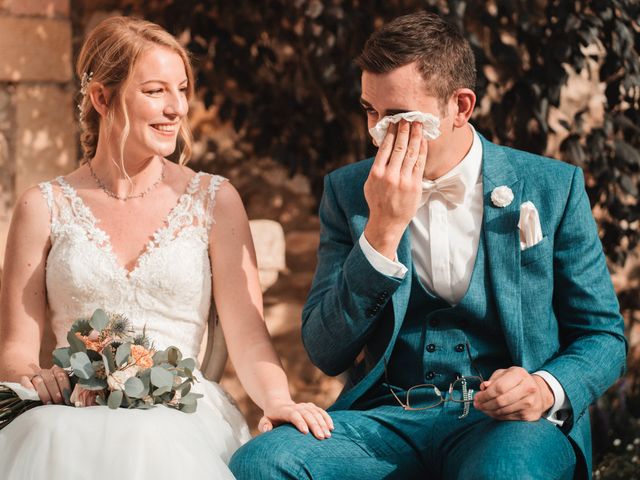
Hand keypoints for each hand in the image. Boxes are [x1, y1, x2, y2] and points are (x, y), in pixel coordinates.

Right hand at [19, 365, 70, 404]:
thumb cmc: (51, 388)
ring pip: (39, 381)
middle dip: (56, 393)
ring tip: (48, 404)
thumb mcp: (59, 386)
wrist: (33, 380)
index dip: (65, 388)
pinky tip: (33, 393)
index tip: (68, 399)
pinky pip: (25, 381)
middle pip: (51, 380)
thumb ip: (66, 390)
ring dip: (44, 393)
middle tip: (59, 403)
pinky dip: (28, 387)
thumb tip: (76, 400)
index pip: (62, 376)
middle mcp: (46, 372)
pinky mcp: (24, 379)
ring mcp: (34, 375)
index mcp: (56, 371)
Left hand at [259, 400, 333, 439]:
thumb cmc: (272, 416)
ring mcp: (304, 406)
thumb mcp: (265, 420)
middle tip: (320, 437)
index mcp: (284, 410)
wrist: (278, 403)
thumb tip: (267, 429)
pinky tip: (331, 427)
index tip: (305, 432)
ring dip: (322, 423)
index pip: (293, 414)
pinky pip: (320, 411)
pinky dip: (326, 418)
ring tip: (327, 435)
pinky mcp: (310, 406)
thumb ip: (264, 425)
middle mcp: (296, 406)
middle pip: (307, 413)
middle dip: (315, 425)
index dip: (300, 421)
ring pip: (315, 412)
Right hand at [363, 120, 427, 258]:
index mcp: (376, 173)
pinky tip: (423, 141)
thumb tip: (384, 149)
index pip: (385, 147)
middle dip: (405, 130)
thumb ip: (377, 167)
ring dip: (416, 136)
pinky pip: (420, 163)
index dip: (392, 132)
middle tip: (408, 118)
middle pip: (400, 147)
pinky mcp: (414, 185)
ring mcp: (403, 180)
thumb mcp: (370, 184)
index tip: (395, 122)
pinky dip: (422, 150)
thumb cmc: (377, 201)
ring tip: (418, 125)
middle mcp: (390, 175)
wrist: (387, 221)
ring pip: (411, 153)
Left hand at [473, 367, 554, 421]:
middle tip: (477, 405)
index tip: (477, 397)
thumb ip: (493, 379)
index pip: (499, 387)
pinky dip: (497, 416)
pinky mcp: (530, 415)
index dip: (485, 395)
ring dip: (489, 411)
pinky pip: (508, 417)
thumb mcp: (506, 374)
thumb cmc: (518, 381)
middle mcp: (528, 388)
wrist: (539, 393)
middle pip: (500, 400)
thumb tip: (483, 387)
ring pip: (503, 410)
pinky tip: (492, 412)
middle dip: (485, 404)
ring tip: (482, 408)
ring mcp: (530, 403)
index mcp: (520, 374)